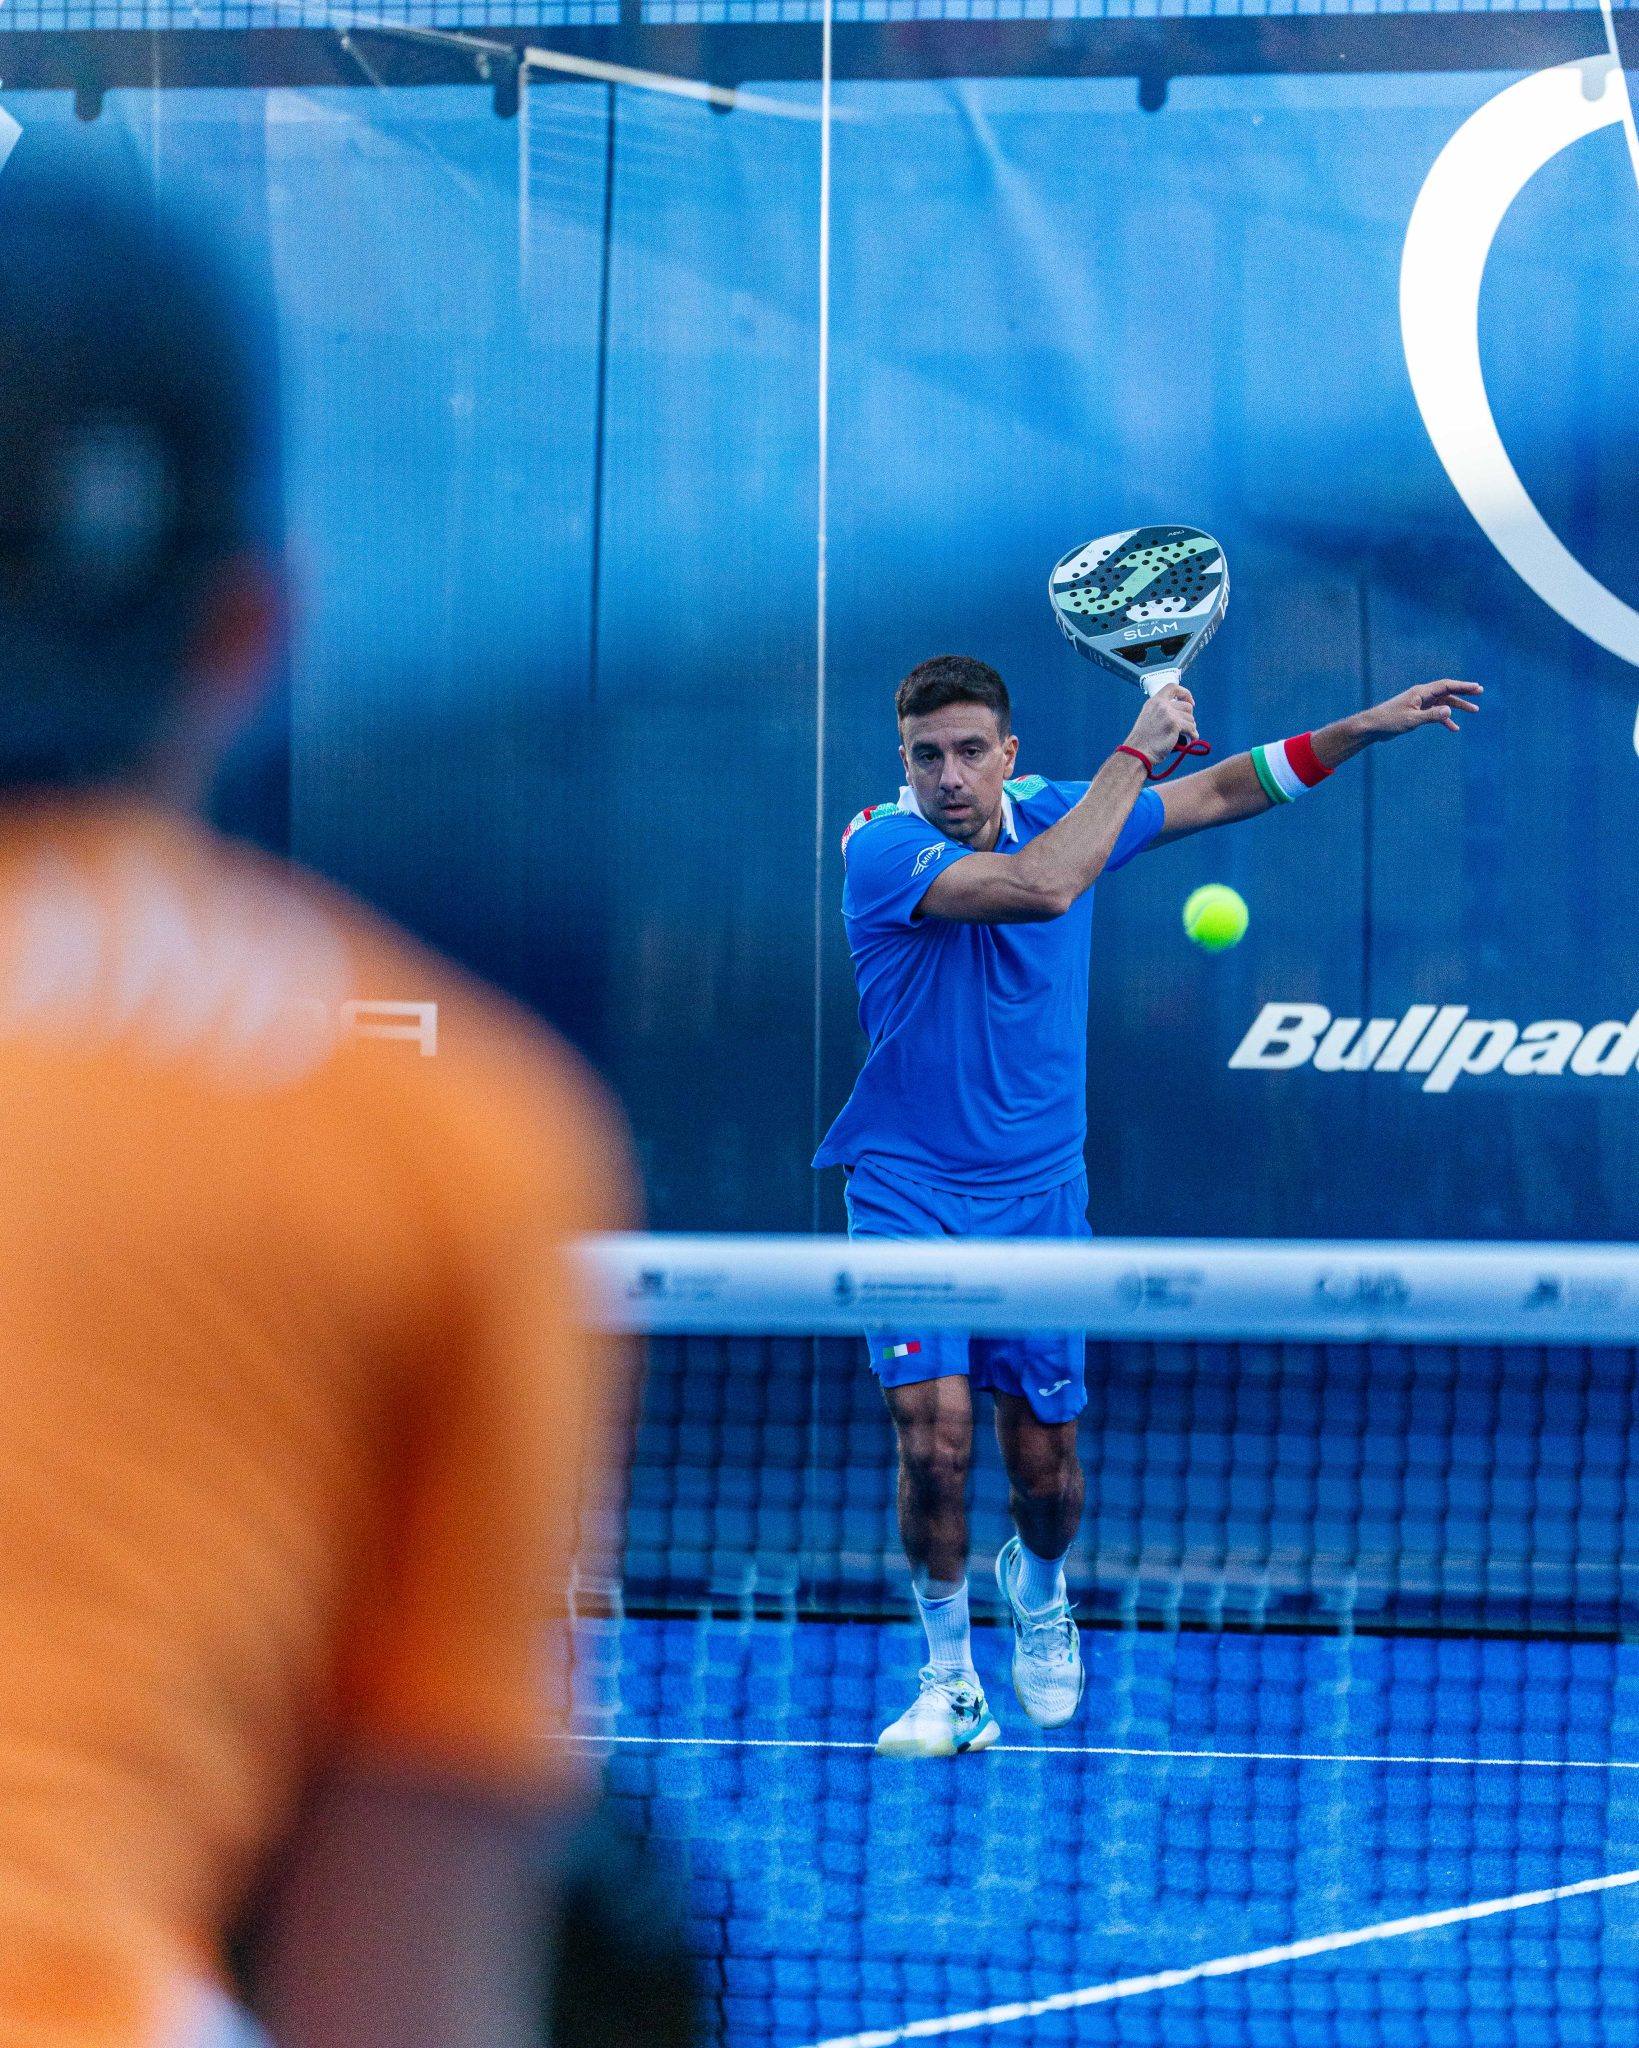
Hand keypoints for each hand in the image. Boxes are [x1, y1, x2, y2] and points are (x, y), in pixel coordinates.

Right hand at [1124, 684, 1197, 768]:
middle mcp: (1161, 705)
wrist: (1138, 752)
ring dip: (1191, 728)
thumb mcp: (1149, 718)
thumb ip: (1162, 711)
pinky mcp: (1174, 724)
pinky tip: (1191, 740)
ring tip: (1187, 736)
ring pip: (1191, 719)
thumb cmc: (1144, 741)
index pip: (1173, 687)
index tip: (1190, 702)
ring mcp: (1168, 713)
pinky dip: (1193, 735)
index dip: (1185, 693)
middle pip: (1187, 706)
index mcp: (1154, 702)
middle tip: (1186, 727)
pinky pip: (1191, 728)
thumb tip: (1182, 713)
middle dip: (1189, 717)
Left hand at [1367, 678, 1482, 738]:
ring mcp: (1420, 704)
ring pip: (1443, 703)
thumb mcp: (1412, 720)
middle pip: (1447, 691)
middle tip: (1480, 692)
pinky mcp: (1416, 713)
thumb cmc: (1389, 721)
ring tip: (1474, 711)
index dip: (1463, 686)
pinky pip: (1435, 714)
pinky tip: (1454, 728)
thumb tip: (1450, 711)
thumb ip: (1431, 716)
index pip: (1446, 685)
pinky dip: (1445, 719)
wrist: (1372, 727)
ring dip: (1457, 706)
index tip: (1477, 688)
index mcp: (1421, 692)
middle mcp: (1422, 695)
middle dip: (1464, 692)